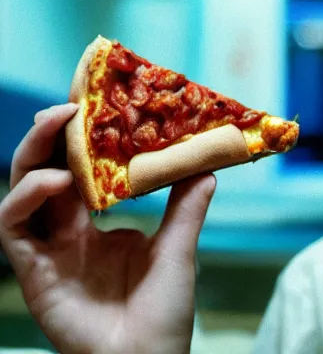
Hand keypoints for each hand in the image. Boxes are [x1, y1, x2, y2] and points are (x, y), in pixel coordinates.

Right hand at [0, 103, 215, 353]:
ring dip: (36, 156)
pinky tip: (53, 181)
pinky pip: (13, 228)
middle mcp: (68, 232)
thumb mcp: (179, 248)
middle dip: (52, 137)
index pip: (78, 172)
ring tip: (60, 128)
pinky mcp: (33, 271)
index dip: (80, 140)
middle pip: (45, 172)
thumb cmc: (163, 311)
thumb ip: (187, 206)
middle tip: (70, 106)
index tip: (96, 106)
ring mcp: (48, 250)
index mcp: (97, 225)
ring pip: (22, 191)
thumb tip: (208, 165)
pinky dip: (27, 198)